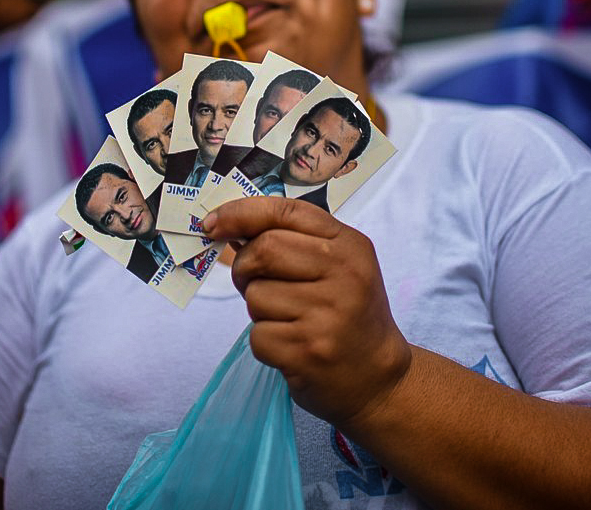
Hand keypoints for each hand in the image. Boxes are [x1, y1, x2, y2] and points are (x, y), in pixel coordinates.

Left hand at [203, 197, 411, 429]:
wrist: (378, 379)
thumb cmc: (347, 315)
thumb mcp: (337, 267)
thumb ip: (294, 241)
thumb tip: (228, 225)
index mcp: (349, 246)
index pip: (286, 211)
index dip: (241, 212)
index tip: (212, 223)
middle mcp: (344, 275)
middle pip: (264, 249)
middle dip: (245, 267)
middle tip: (253, 283)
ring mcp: (328, 315)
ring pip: (256, 296)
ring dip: (259, 311)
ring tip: (287, 321)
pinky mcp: (309, 352)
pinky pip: (258, 335)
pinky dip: (264, 343)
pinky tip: (291, 347)